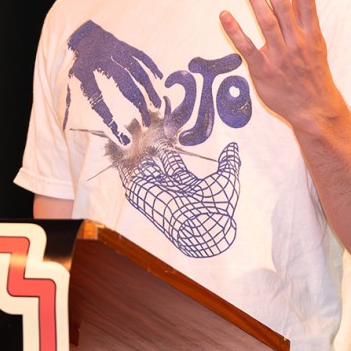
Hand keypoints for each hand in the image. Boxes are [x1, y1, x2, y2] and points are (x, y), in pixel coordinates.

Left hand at [65, 20, 162, 145]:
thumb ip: (69, 103)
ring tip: (157, 107)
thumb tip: (68, 128)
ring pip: (135, 70)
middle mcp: (98, 59)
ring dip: (149, 90)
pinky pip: (140, 55)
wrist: (77, 32)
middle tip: (147, 125)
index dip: (112, 124)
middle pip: (123, 85)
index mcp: (82, 74)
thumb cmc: (74, 66)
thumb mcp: (66, 83)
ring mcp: (112, 48)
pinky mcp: (122, 42)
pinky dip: (152, 68)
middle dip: (138, 107)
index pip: (97, 102)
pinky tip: (160, 80)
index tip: (126, 141)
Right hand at [110, 130, 240, 257]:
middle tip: (142, 125)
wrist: (200, 225)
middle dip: (147, 145)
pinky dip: (120, 160)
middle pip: (152, 162)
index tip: (162, 130)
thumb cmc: (216, 206)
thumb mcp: (226, 179)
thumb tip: (234, 147)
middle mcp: (166, 186)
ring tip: (128, 129)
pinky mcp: (139, 192)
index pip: (171, 161)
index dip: (167, 147)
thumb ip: (229, 163)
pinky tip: (117, 144)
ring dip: (133, 150)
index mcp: (185, 184)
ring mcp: (152, 189)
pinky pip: (126, 174)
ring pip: (139, 165)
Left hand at [218, 0, 344, 127]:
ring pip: (266, 23)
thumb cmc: (312, 70)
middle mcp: (297, 42)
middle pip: (283, 6)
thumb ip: (305, 9)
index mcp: (312, 33)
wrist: (314, 109)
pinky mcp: (263, 70)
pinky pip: (247, 48)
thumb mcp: (315, 39)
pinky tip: (224, 15)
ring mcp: (280, 56)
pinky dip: (235, 31)